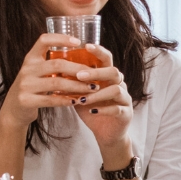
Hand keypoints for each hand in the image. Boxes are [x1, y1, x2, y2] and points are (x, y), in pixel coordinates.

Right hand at [0, 34, 103, 133]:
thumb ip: (52, 64)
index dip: (61, 38)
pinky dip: (66, 100)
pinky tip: (77, 101)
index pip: (44, 40)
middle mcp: (27, 68)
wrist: (14, 109)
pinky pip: (51, 99)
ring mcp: (25, 84)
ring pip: (57, 83)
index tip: (78, 42)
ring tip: (92, 88)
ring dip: (77, 86)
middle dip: (79, 69)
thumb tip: (82, 56)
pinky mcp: (26, 100)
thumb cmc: (33, 87)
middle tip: (94, 74)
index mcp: (31, 57)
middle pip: (57, 64)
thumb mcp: (38, 71)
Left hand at [66, 45, 134, 159]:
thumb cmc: (92, 110)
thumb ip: (72, 83)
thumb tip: (54, 70)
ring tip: (82, 99)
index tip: (86, 46)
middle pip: (114, 71)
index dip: (98, 51)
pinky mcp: (126, 114)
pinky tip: (91, 111)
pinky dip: (103, 109)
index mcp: (108, 77)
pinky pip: (117, 109)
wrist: (106, 133)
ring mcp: (125, 99)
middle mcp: (119, 84)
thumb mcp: (80, 94)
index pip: (106, 59)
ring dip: (97, 94)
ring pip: (116, 89)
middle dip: (96, 72)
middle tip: (79, 76)